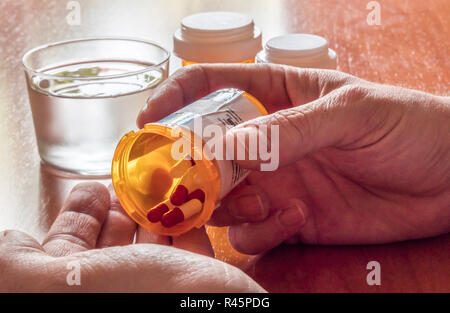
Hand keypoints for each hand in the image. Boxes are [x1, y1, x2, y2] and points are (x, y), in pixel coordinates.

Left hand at [0, 182, 263, 291]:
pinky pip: (189, 246)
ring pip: (151, 245)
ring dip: (153, 209)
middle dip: (118, 208)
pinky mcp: (197, 283)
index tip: (92, 188)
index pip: (68, 256)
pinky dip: (187, 220)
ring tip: (158, 180)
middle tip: (128, 179)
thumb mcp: (55, 286)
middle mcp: (120, 294)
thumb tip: (10, 244)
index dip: (77, 219)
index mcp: (82, 294)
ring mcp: (160, 291)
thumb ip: (16, 268)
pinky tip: (187, 201)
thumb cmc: (137, 302)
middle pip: (112, 247)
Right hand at [138, 63, 449, 253]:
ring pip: (219, 198)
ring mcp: (275, 181)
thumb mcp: (352, 113)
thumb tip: (225, 146)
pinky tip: (293, 221)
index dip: (177, 98)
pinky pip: (250, 232)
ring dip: (226, 206)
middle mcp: (267, 140)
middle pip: (204, 151)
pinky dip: (259, 233)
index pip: (213, 86)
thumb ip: (289, 130)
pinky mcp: (289, 219)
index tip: (150, 120)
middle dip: (188, 168)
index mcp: (278, 96)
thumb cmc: (409, 127)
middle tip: (185, 184)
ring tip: (263, 206)